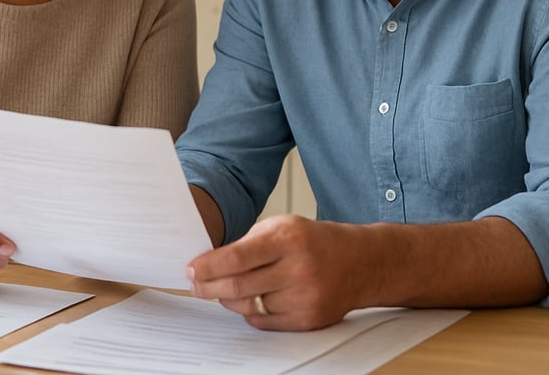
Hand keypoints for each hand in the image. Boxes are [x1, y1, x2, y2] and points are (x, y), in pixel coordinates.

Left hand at [186, 215, 367, 330]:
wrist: (358, 262)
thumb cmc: (312, 240)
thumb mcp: (281, 225)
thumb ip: (248, 242)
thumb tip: (210, 262)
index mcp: (287, 238)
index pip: (237, 256)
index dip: (208, 266)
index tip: (190, 269)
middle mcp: (297, 268)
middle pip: (238, 286)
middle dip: (208, 287)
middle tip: (194, 284)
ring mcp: (304, 297)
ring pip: (249, 306)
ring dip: (228, 299)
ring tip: (223, 289)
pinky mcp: (308, 320)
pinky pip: (264, 322)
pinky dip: (251, 311)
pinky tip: (250, 299)